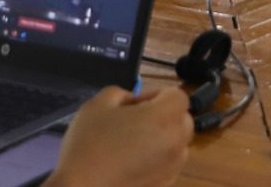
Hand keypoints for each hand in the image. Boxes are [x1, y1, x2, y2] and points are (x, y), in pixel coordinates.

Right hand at [47, 85, 190, 186]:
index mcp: (166, 116)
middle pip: (181, 120)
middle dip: (162, 116)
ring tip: (130, 147)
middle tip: (132, 123)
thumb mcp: (98, 105)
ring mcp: (173, 168)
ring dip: (160, 140)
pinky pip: (167, 166)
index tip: (132, 106)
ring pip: (176, 145)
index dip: (154, 95)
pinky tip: (130, 166)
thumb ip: (121, 94)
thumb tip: (132, 103)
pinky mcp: (164, 186)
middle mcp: (177, 142)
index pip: (177, 95)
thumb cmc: (89, 145)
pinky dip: (155, 162)